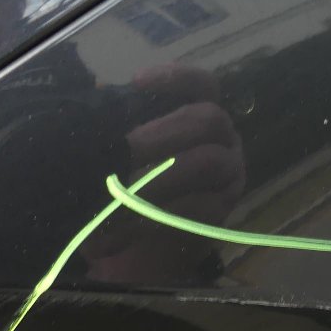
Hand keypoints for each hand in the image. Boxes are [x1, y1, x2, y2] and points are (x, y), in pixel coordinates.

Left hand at [84, 63, 245, 282]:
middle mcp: (224, 141)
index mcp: (199, 118)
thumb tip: (100, 100)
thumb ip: (119, 126)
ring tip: (120, 191)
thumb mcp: (120, 153)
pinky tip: (127, 224)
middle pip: (208, 119)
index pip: (203, 85)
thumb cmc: (126, 189)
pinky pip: (201, 205)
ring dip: (160, 175)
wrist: (137, 251)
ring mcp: (229, 176)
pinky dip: (162, 212)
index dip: (176, 78)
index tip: (136, 81)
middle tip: (124, 150)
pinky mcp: (222, 212)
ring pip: (207, 161)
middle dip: (162, 133)